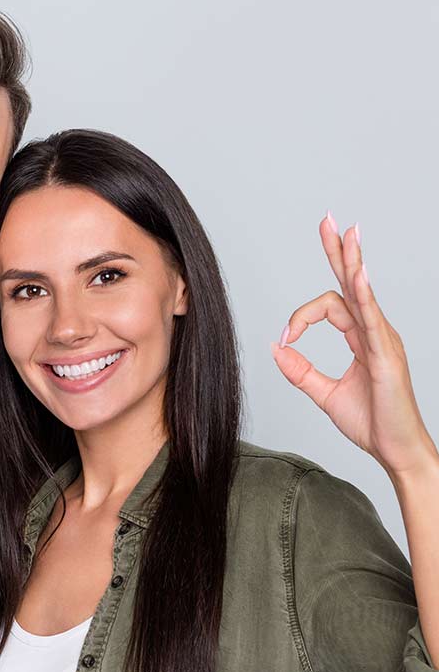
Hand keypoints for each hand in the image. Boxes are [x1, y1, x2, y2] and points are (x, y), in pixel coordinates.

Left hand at [271, 215, 436, 478]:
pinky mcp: (386, 355)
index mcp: (361, 337)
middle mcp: (374, 332)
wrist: (395, 450)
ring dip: (351, 262)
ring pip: (363, 293)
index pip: (329, 306)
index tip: (286, 336)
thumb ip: (301, 371)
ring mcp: (383, 340)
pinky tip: (357, 275)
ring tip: (345, 233)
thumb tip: (276, 348)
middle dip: (339, 251)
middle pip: (352, 283)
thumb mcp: (325, 394)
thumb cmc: (371, 423)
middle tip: (328, 221)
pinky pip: (372, 318)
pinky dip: (363, 296)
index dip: (301, 316)